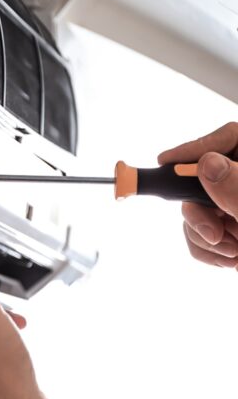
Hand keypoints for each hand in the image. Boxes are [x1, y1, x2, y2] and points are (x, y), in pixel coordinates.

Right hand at [159, 122, 237, 267]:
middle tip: (213, 234)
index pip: (230, 139)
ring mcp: (235, 207)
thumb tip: (208, 164)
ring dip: (205, 236)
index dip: (196, 148)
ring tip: (235, 254)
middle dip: (200, 212)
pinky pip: (199, 232)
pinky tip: (231, 259)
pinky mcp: (229, 230)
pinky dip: (207, 250)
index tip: (167, 162)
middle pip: (202, 180)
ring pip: (196, 209)